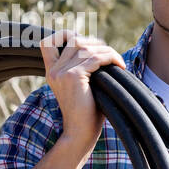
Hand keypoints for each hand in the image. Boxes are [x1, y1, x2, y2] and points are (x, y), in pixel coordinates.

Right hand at [37, 30, 126, 154]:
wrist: (80, 133)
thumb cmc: (87, 114)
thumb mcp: (82, 88)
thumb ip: (84, 69)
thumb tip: (103, 52)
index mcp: (52, 72)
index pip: (47, 42)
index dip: (65, 35)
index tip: (88, 44)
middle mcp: (54, 70)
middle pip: (73, 39)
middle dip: (95, 43)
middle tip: (110, 55)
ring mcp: (62, 72)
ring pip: (86, 47)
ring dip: (107, 51)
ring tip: (118, 62)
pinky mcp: (73, 77)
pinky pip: (95, 58)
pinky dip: (111, 58)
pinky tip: (120, 66)